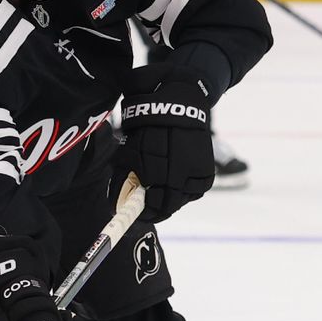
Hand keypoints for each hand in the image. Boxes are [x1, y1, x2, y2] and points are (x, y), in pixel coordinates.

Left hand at [111, 63, 213, 222]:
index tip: (136, 215)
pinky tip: (177, 182)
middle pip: (168, 207)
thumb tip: (115, 206)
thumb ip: (122, 180)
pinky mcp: (206, 172)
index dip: (143, 214)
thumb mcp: (128, 151)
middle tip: (148, 209)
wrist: (176, 105)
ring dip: (171, 200)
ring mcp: (195, 174)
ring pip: (182, 201)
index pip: (150, 206)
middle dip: (156, 210)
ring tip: (161, 192)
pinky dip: (186, 191)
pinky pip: (196, 191)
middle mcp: (178, 175)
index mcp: (155, 171)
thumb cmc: (146, 129)